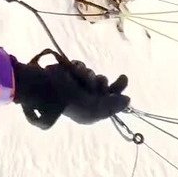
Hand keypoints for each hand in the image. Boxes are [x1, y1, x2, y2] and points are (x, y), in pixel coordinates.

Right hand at [14, 56, 129, 128]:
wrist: (49, 88)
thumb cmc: (72, 102)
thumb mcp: (95, 110)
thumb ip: (113, 105)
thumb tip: (128, 100)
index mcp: (93, 110)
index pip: (110, 99)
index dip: (119, 89)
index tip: (124, 77)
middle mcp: (87, 97)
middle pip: (104, 85)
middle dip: (102, 82)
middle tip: (97, 82)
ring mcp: (78, 84)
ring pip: (93, 74)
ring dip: (88, 75)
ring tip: (81, 78)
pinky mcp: (70, 72)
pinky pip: (82, 66)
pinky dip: (79, 68)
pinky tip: (74, 71)